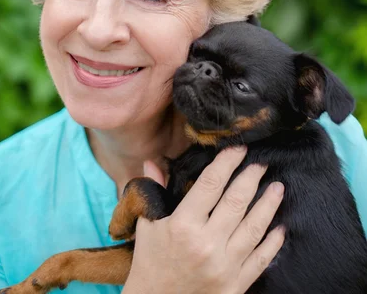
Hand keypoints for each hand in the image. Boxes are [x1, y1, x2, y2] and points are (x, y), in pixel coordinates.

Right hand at [123, 147, 284, 293]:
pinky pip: (261, 260)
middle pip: (236, 202)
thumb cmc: (150, 262)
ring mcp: (224, 267)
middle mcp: (206, 244)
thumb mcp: (147, 224)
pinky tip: (281, 227)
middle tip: (262, 163)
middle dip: (251, 178)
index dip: (227, 163)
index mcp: (183, 225)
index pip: (210, 184)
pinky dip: (273, 243)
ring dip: (269, 205)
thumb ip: (153, 189)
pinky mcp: (235, 286)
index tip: (239, 148)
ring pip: (254, 228)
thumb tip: (153, 160)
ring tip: (278, 187)